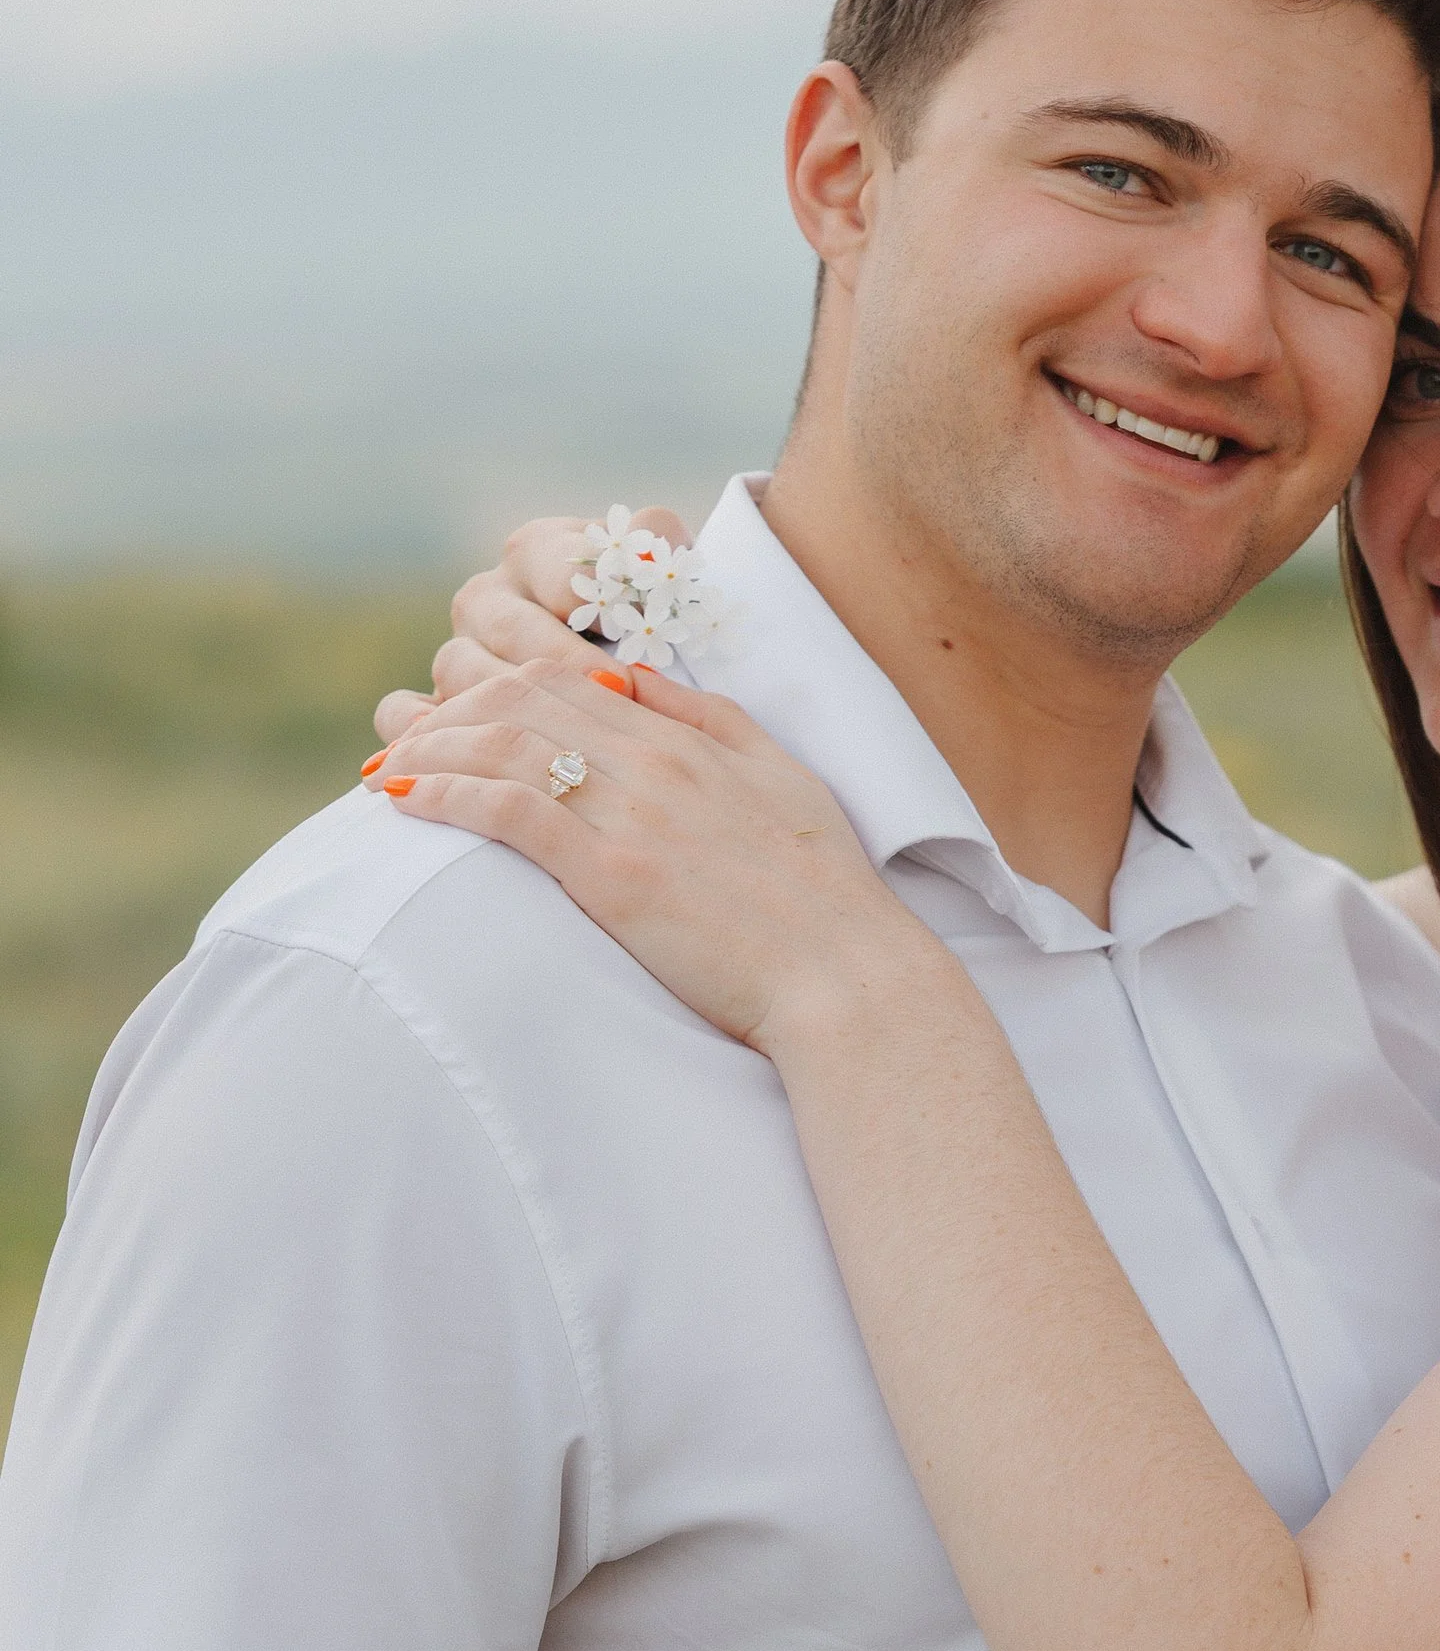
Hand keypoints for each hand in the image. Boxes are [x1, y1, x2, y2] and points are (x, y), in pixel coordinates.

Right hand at [373, 505, 691, 748]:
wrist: (640, 679)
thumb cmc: (656, 632)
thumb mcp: (665, 581)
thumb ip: (658, 545)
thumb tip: (654, 525)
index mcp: (537, 554)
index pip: (556, 569)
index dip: (597, 604)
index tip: (640, 633)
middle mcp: (489, 598)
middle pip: (511, 628)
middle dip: (565, 662)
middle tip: (615, 693)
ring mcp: (457, 652)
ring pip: (460, 672)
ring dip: (509, 708)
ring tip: (555, 738)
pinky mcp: (433, 705)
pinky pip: (400, 712)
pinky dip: (412, 732)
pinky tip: (449, 761)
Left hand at [375, 660, 918, 1054]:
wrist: (847, 977)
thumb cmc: (825, 896)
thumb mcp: (781, 779)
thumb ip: (711, 718)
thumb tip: (638, 673)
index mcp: (689, 739)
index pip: (568, 678)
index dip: (496, 686)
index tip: (452, 711)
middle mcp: (654, 761)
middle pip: (521, 701)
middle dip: (445, 712)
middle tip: (399, 741)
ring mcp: (632, 814)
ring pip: (503, 745)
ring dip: (428, 750)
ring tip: (382, 773)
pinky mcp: (614, 875)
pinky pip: (509, 810)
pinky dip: (447, 795)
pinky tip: (405, 803)